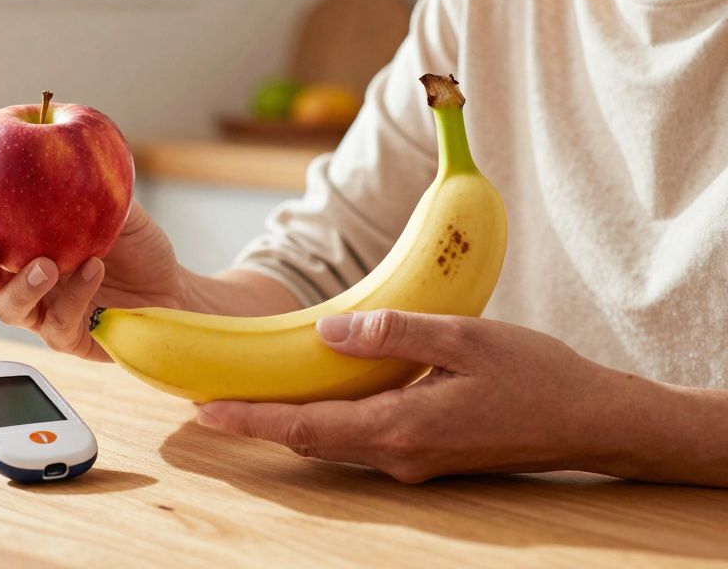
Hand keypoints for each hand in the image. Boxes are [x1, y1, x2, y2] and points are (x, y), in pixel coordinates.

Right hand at [0, 190, 187, 359]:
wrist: (172, 289)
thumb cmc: (138, 245)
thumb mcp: (118, 206)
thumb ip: (91, 184)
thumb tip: (69, 151)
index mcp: (22, 240)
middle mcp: (22, 277)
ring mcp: (41, 310)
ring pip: (8, 308)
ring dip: (22, 285)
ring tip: (47, 265)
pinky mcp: (66, 338)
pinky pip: (58, 322)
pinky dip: (75, 295)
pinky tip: (93, 271)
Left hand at [196, 310, 630, 482]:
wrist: (591, 421)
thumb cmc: (535, 375)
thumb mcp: (465, 338)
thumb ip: (392, 333)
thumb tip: (326, 333)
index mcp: (402, 426)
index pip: (305, 427)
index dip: (251, 419)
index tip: (204, 410)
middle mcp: (399, 454)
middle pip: (309, 439)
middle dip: (257, 422)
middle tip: (208, 400)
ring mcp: (412, 461)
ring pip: (333, 442)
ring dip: (288, 421)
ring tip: (246, 395)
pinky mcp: (425, 455)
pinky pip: (360, 438)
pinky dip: (325, 419)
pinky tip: (315, 395)